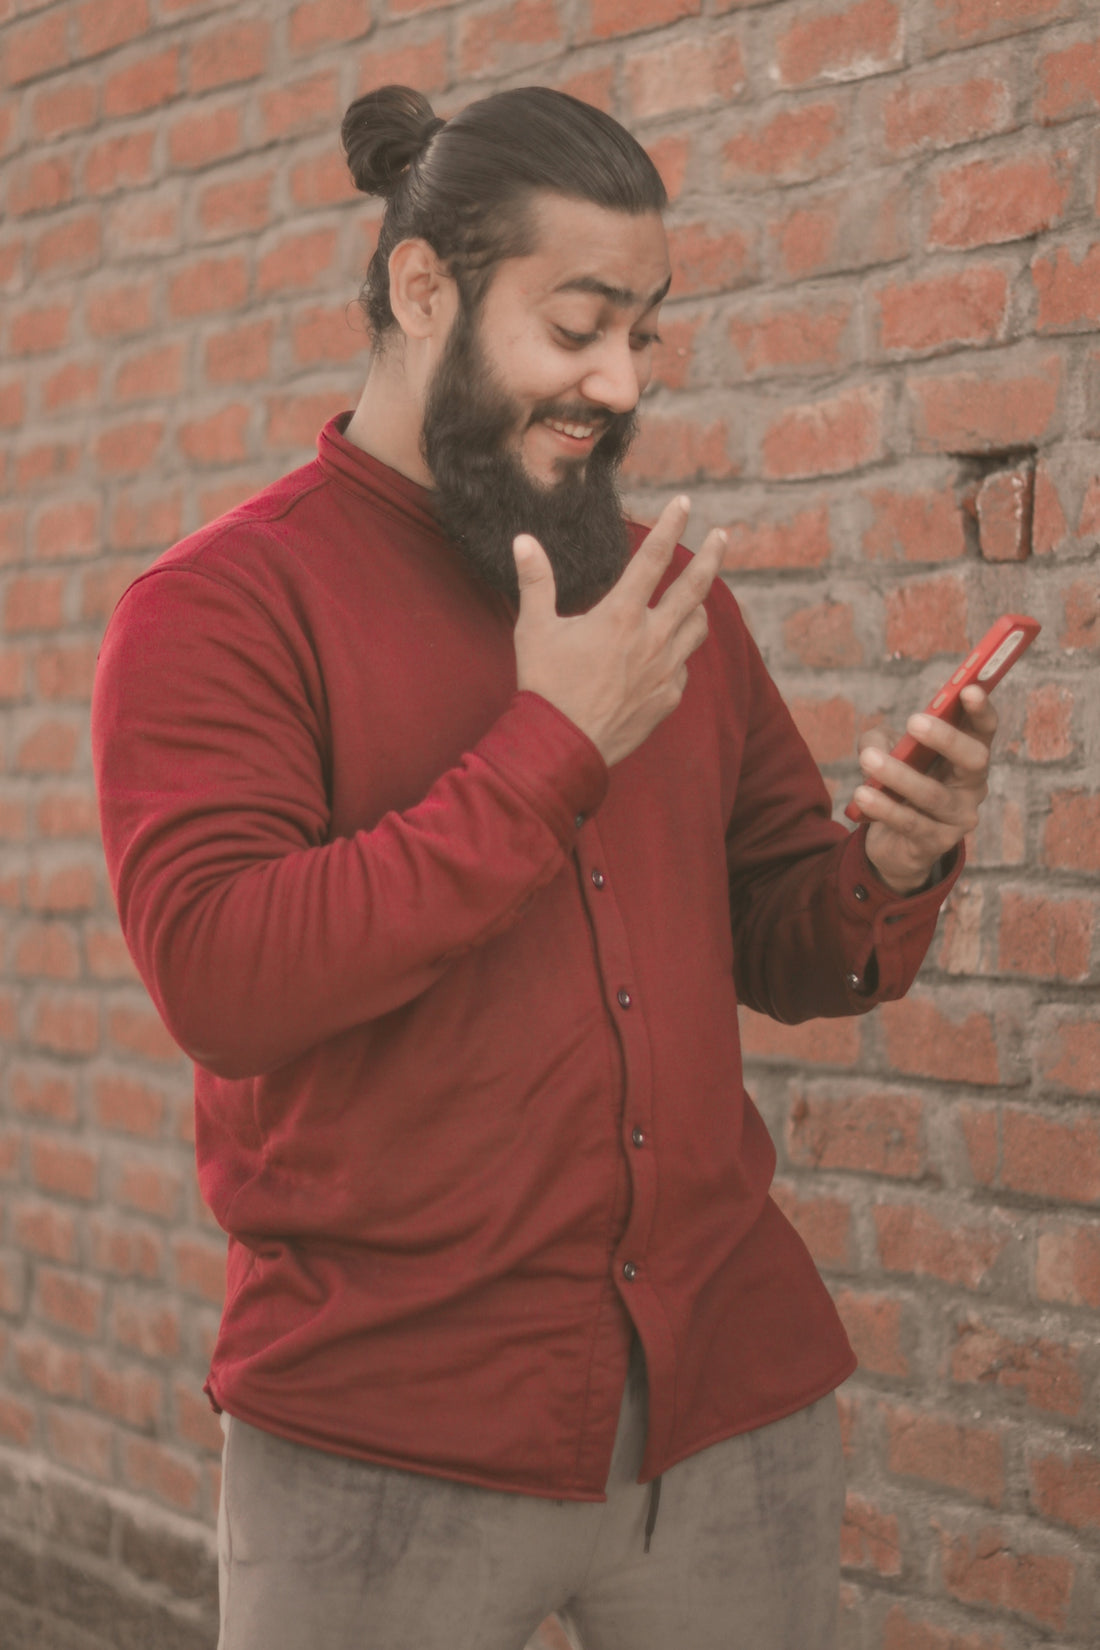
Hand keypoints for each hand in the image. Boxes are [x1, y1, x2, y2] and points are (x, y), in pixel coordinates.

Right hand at [513, 496, 727, 766]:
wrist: (563, 747)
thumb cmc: (545, 686)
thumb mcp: (534, 629)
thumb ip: (535, 581)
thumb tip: (523, 540)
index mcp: (621, 614)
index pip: (653, 558)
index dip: (671, 526)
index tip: (685, 504)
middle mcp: (652, 638)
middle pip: (695, 588)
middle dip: (712, 557)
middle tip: (723, 536)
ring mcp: (665, 670)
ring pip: (697, 627)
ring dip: (698, 608)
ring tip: (695, 600)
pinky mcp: (668, 698)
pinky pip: (683, 668)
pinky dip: (677, 655)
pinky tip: (665, 657)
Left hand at [854, 685, 995, 893]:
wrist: (894, 845)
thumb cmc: (897, 787)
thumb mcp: (887, 755)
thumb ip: (879, 742)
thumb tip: (874, 747)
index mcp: (968, 757)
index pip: (984, 729)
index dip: (981, 709)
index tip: (969, 688)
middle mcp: (972, 787)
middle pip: (973, 759)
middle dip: (946, 738)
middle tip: (915, 721)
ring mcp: (959, 818)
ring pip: (934, 794)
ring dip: (899, 775)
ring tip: (869, 760)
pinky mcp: (937, 844)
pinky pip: (911, 823)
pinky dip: (884, 808)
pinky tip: (862, 795)